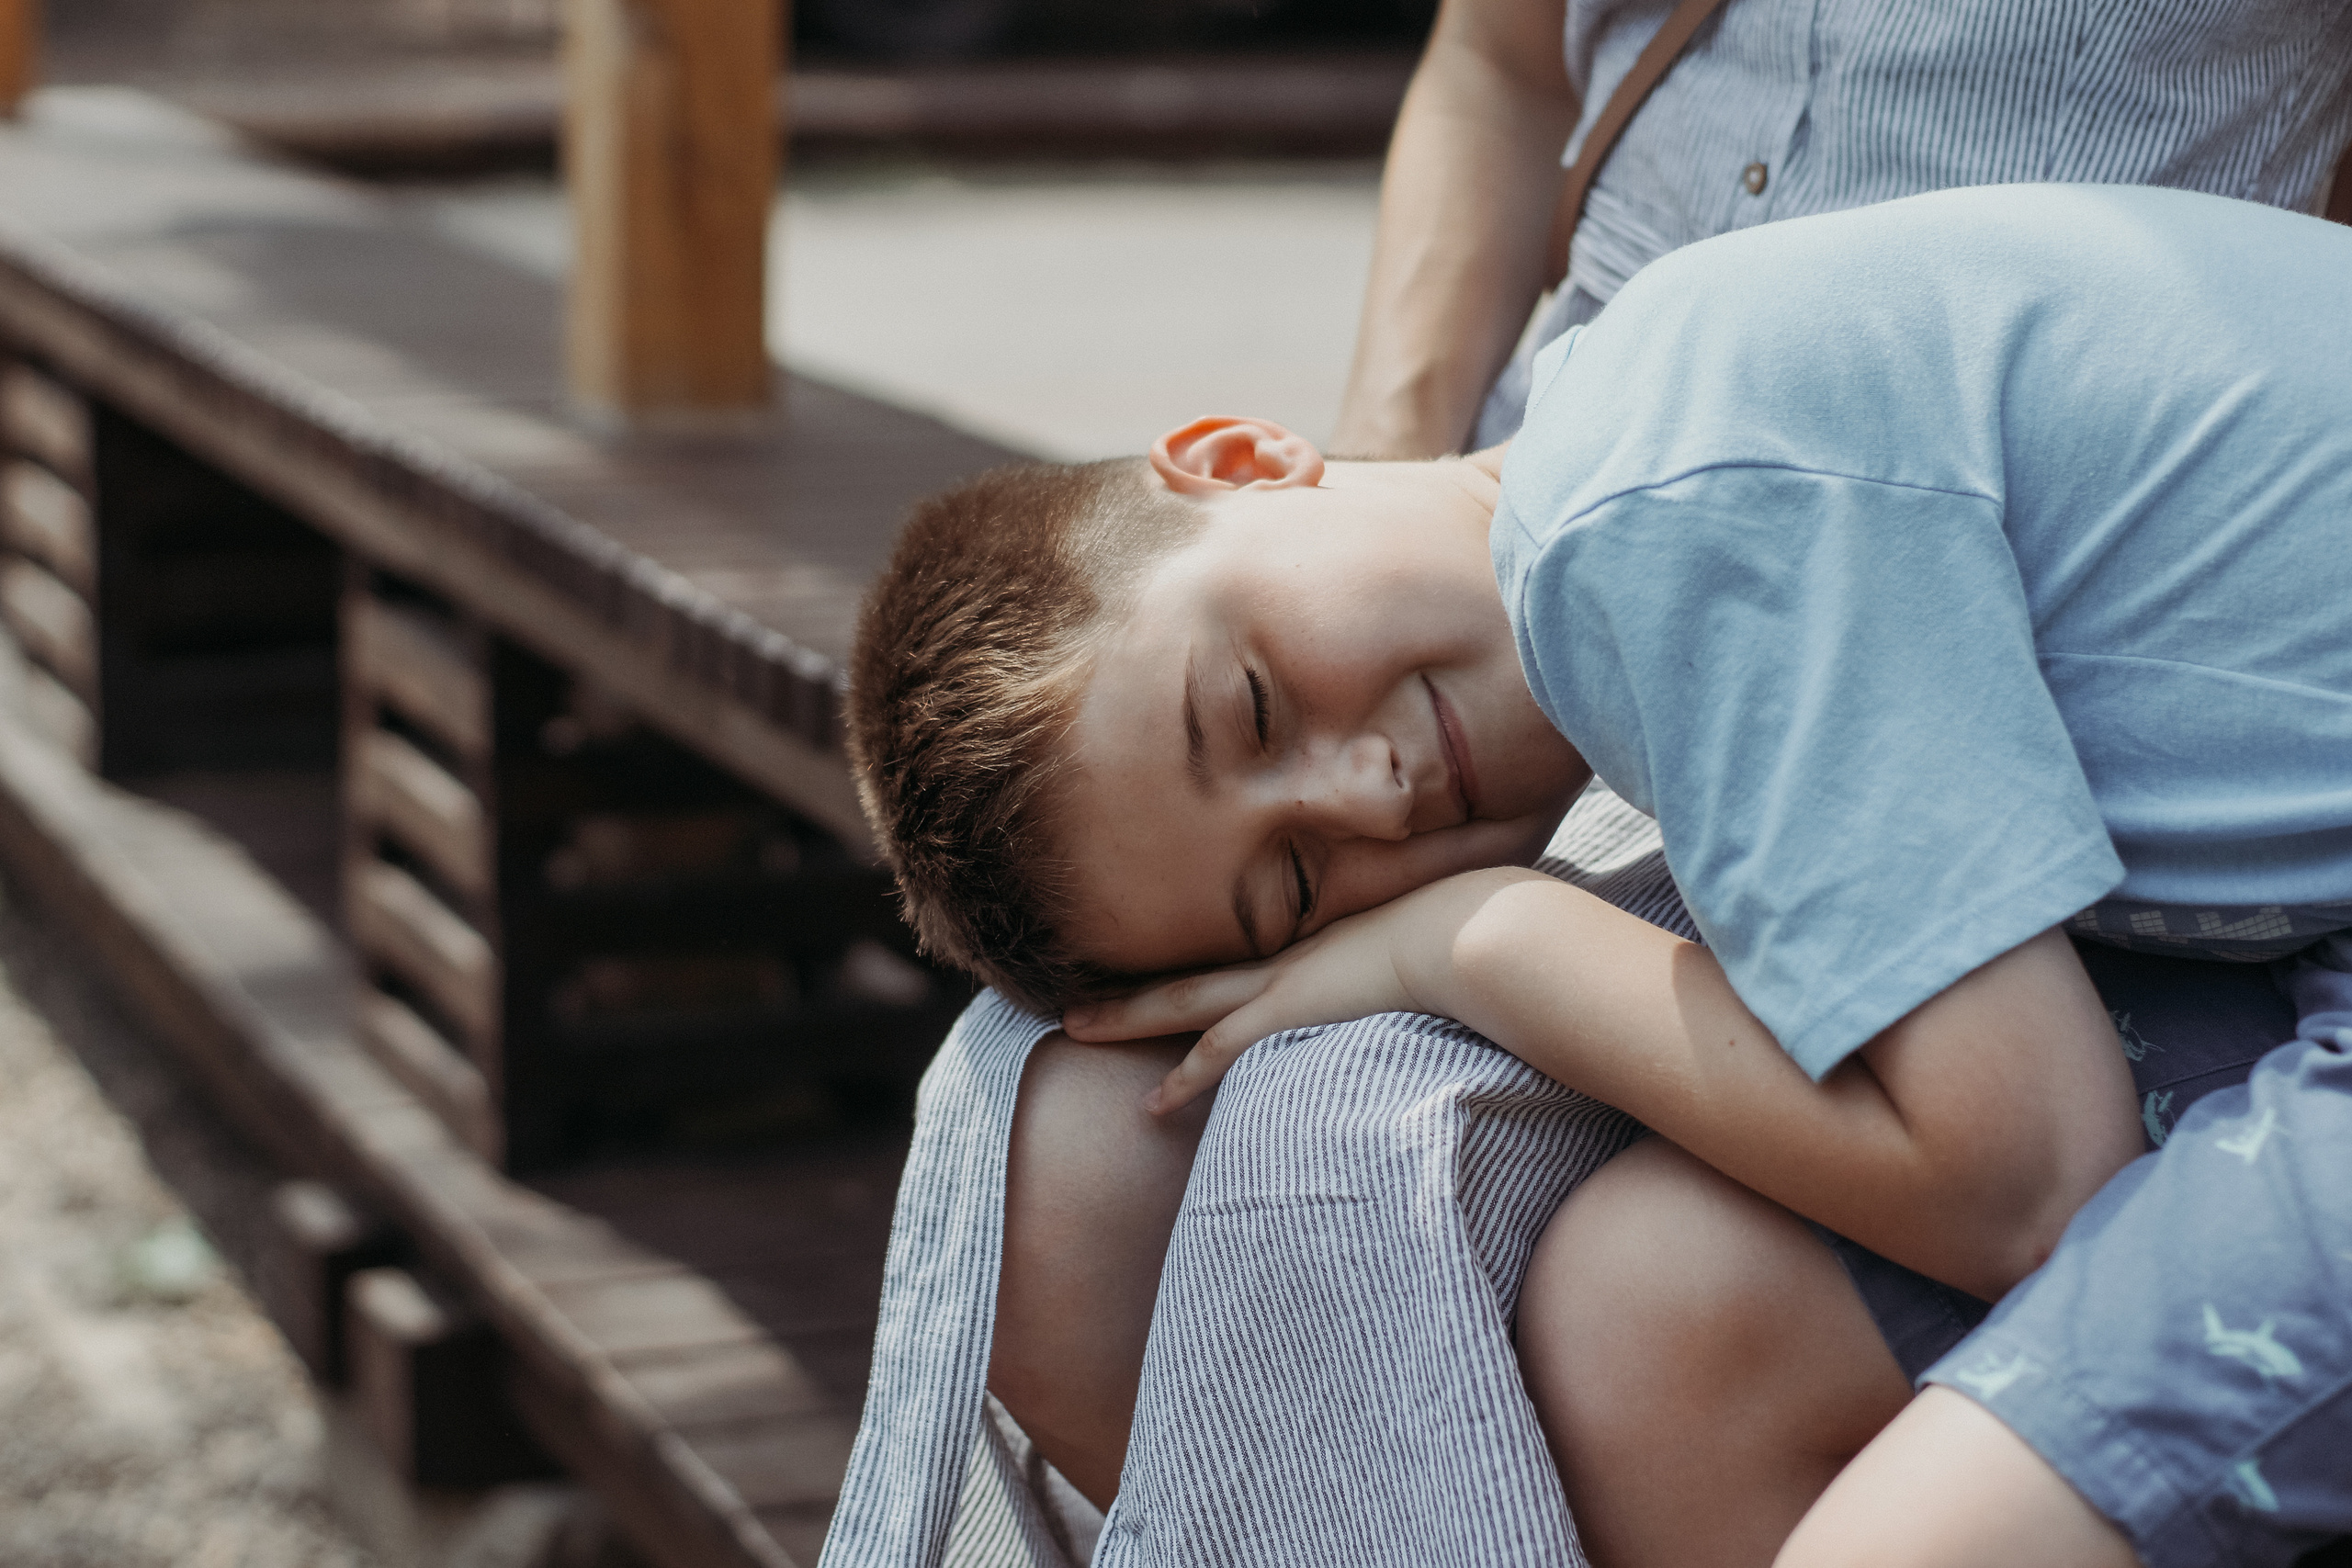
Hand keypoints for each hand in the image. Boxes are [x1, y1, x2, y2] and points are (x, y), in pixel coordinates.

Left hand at [1063, 867, 1553, 1113]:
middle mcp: (1286, 959)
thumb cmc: (1468, 935)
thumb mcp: (1434, 944)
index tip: (1159, 982)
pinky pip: (1220, 1049)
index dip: (1194, 974)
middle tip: (1075, 997)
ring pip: (1181, 1001)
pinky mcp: (1290, 1010)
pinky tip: (1151, 1106)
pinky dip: (1185, 1077)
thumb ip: (1423, 958)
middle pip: (1188, 975)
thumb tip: (1441, 970)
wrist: (1470, 929)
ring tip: (1073, 1026)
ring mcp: (1283, 982)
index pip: (1239, 962)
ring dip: (1126, 1016)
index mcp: (1314, 945)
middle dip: (1129, 987)